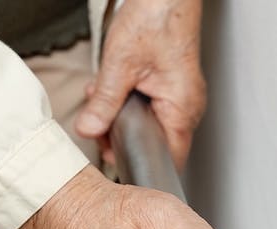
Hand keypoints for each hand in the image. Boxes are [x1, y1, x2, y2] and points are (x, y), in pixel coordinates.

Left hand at [75, 0, 205, 168]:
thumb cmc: (158, 18)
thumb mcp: (120, 64)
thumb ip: (104, 102)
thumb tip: (89, 129)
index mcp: (182, 108)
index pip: (168, 159)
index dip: (139, 163)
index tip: (114, 159)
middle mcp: (187, 106)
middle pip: (155, 142)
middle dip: (122, 136)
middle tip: (98, 127)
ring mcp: (181, 97)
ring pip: (150, 123)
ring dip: (122, 116)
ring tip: (101, 99)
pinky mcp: (172, 86)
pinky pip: (151, 106)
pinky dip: (129, 102)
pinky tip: (114, 89)